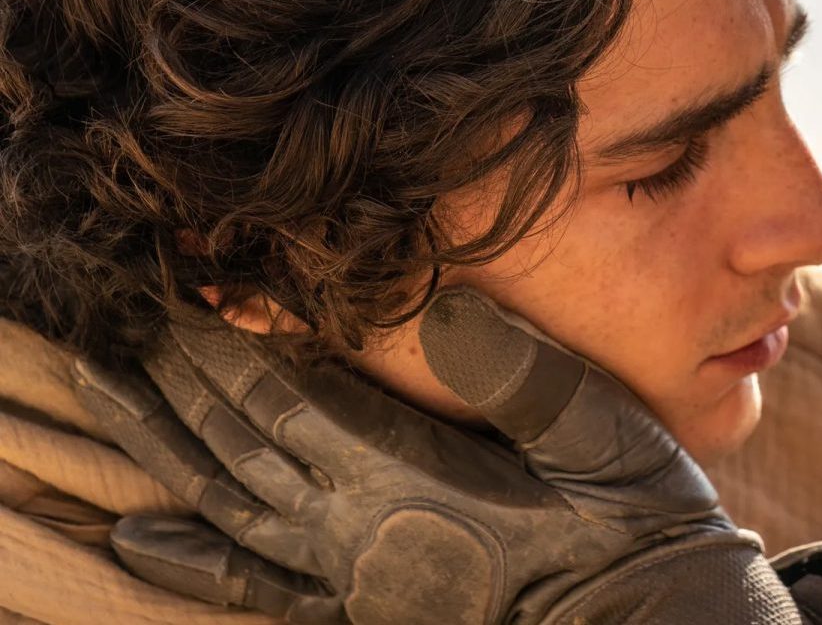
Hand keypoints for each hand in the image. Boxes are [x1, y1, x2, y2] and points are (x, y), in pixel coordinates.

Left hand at [72, 289, 821, 624]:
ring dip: (165, 448)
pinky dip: (191, 558)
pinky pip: (256, 584)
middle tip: (119, 327)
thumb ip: (525, 376)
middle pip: (242, 445)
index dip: (230, 343)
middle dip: (179, 382)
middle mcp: (365, 530)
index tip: (182, 289)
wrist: (650, 621)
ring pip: (230, 504)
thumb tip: (449, 307)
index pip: (294, 397)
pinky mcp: (368, 607)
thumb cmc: (636, 522)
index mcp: (416, 477)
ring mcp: (358, 575)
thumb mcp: (604, 432)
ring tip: (110, 396)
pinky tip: (141, 539)